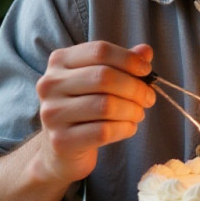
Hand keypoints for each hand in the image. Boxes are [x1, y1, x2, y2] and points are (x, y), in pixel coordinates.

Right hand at [34, 41, 156, 183]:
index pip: (100, 51)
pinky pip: (103, 131)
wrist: (61, 149)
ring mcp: (52, 113)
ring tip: (138, 113)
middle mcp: (50, 84)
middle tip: (149, 98)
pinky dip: (124, 128)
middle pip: (104, 77)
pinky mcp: (60, 141)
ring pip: (106, 106)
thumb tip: (146, 51)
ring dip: (132, 110)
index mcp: (60, 61)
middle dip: (135, 88)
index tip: (146, 71)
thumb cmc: (86, 106)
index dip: (129, 59)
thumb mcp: (101, 80)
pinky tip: (129, 128)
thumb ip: (123, 63)